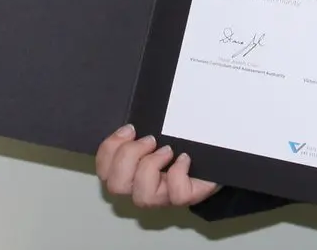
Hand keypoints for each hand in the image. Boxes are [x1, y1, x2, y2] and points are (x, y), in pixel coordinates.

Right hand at [95, 124, 220, 208]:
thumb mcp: (159, 130)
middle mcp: (141, 188)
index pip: (104, 170)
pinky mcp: (185, 197)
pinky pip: (177, 195)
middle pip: (116, 186)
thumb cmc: (181, 142)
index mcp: (129, 172)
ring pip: (142, 196)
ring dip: (151, 167)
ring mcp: (163, 197)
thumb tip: (133, 119)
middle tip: (150, 140)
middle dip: (128, 157)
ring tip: (167, 149)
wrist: (213, 156)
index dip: (109, 149)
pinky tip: (184, 158)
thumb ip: (142, 126)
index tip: (129, 129)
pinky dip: (178, 173)